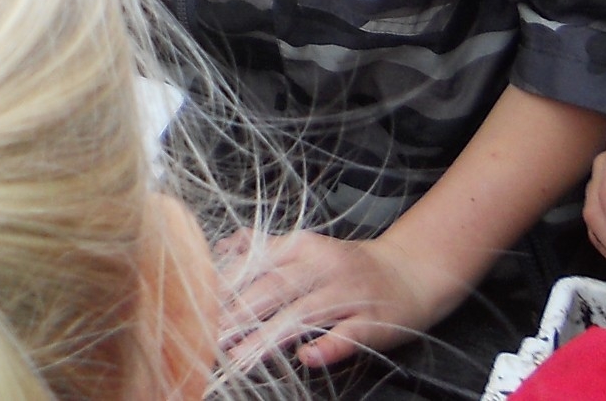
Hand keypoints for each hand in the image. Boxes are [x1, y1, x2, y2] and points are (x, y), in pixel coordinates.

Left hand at [218, 228, 464, 371]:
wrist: (408, 272)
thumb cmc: (345, 265)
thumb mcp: (304, 247)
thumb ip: (263, 247)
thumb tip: (221, 248)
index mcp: (300, 246)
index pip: (255, 265)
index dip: (225, 286)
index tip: (196, 305)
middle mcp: (322, 266)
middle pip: (273, 289)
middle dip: (238, 314)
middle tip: (208, 337)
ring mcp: (348, 293)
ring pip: (303, 314)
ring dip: (269, 337)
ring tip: (240, 357)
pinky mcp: (373, 321)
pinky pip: (347, 335)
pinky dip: (327, 347)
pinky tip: (305, 358)